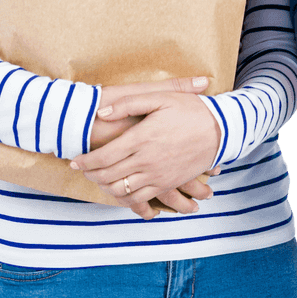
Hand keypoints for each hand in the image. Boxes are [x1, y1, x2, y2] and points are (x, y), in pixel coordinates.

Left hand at [75, 80, 219, 219]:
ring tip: (99, 179)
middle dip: (90, 175)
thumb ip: (129, 103)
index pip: (103, 157)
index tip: (75, 161)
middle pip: (108, 176)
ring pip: (122, 190)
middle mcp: (147, 160)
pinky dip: (126, 199)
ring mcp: (158, 175)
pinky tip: (121, 191)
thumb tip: (102, 112)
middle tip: (82, 170)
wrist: (221, 130)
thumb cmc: (191, 110)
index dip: (84, 162)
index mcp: (142, 138)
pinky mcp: (168, 184)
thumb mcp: (160, 98)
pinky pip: (141, 199)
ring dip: (105, 187)